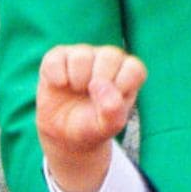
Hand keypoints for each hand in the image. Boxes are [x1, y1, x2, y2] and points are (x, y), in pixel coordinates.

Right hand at [36, 44, 146, 191]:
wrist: (65, 138)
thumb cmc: (91, 130)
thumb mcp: (107, 127)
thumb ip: (113, 110)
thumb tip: (102, 88)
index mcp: (125, 77)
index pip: (134, 68)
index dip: (122, 85)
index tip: (110, 103)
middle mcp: (106, 63)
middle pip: (110, 56)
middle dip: (99, 81)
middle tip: (91, 97)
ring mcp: (82, 58)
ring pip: (83, 53)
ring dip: (77, 78)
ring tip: (75, 92)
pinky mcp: (59, 59)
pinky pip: (57, 56)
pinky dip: (57, 73)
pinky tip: (59, 86)